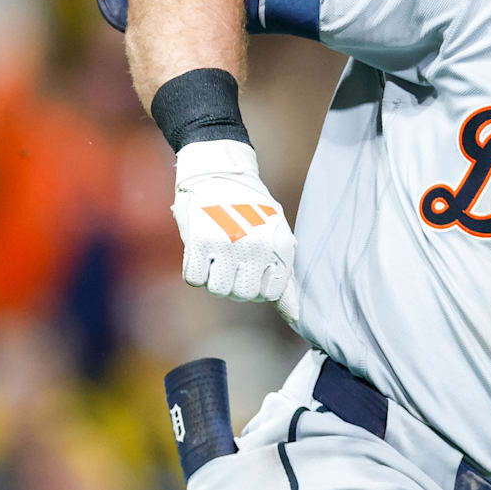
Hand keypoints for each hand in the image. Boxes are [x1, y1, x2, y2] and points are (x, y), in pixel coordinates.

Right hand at [172, 140, 298, 322]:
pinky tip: (202, 251)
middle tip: (231, 261)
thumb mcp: (275, 236)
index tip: (251, 269)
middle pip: (243, 295)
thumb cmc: (250, 210)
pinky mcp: (200, 240)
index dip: (257, 286)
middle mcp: (258, 244)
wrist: (218, 172)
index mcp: (281, 243)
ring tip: (217, 254)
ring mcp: (228, 242)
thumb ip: (284, 276)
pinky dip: (195, 270)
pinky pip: (194, 278)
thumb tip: (295, 317)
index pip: (270, 293)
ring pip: (218, 289)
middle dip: (235, 284)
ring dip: (214, 277)